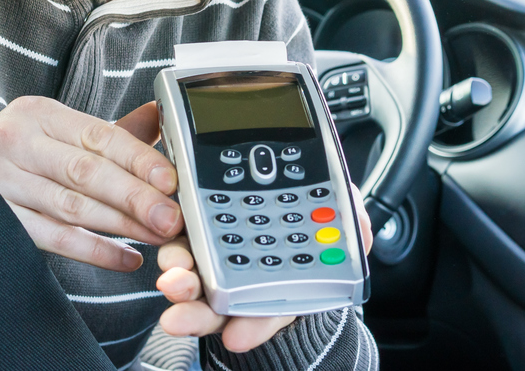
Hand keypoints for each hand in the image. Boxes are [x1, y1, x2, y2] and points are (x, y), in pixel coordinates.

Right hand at [0, 98, 180, 270]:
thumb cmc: (21, 153)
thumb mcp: (59, 131)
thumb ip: (111, 131)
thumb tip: (162, 114)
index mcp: (37, 113)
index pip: (99, 136)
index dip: (138, 159)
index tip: (171, 181)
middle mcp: (15, 142)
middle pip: (86, 172)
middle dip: (135, 197)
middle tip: (171, 217)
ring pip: (72, 207)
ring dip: (120, 226)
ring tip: (156, 237)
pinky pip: (53, 238)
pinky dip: (94, 250)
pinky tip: (125, 258)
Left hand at [156, 182, 373, 352]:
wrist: (291, 187)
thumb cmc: (319, 218)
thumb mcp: (344, 224)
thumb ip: (353, 230)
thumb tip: (357, 230)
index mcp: (279, 285)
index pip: (265, 313)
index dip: (252, 328)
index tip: (235, 338)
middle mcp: (245, 275)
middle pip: (217, 304)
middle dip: (197, 314)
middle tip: (178, 317)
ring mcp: (217, 250)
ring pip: (195, 273)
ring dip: (179, 280)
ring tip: (170, 279)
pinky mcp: (195, 222)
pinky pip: (180, 233)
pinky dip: (172, 242)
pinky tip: (167, 240)